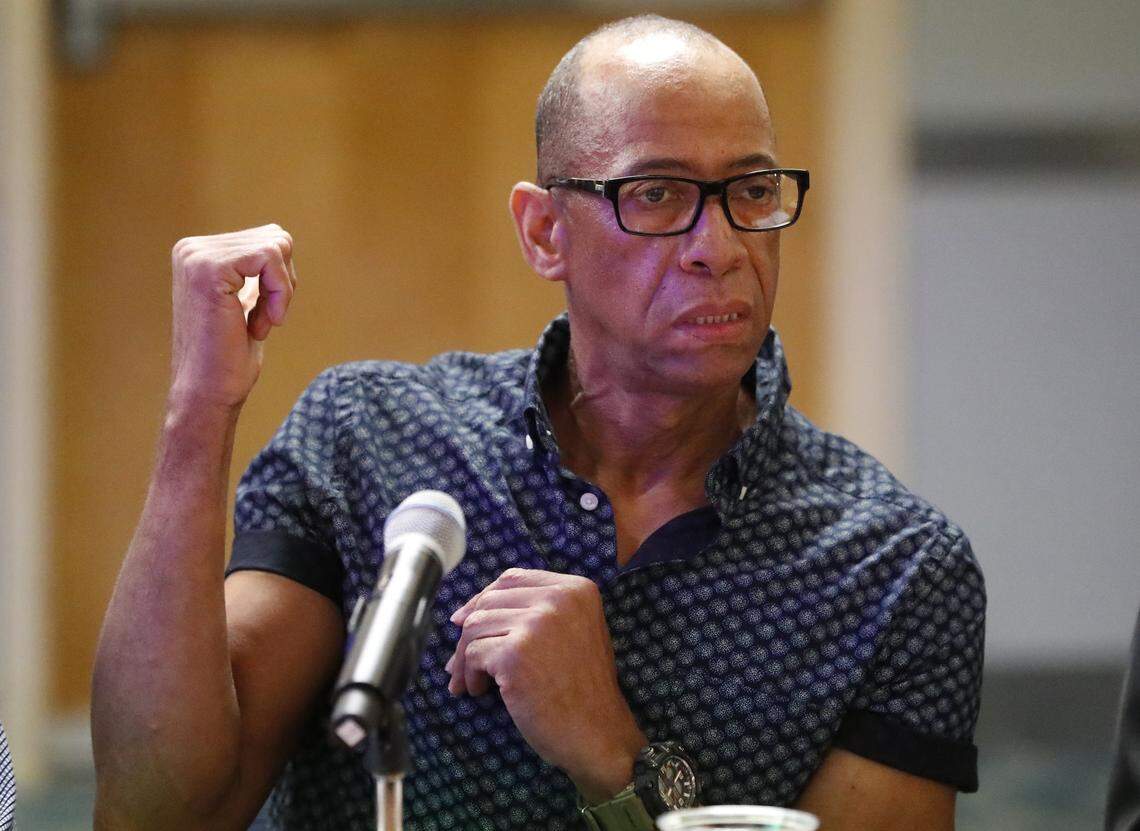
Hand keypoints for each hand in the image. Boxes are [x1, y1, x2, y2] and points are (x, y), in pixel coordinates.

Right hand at [168, 224, 296, 412]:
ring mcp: (196, 256)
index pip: (267, 240)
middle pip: (277, 238)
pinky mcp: (209, 269)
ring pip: (277, 246)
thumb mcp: (244, 300)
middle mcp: (191, 248)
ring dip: (281, 292)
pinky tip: (261, 324)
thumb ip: (252, 271)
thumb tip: (279, 239)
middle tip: (263, 321)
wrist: (207, 393)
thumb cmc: (228, 358)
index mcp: (196, 253)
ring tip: (258, 324)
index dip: (280, 281)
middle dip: (283, 284)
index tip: (262, 317)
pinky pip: (271, 257)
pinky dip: (280, 292)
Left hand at [447, 568, 645, 802]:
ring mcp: (537, 624)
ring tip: (473, 682)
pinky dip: (469, 675)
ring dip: (465, 657)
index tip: (465, 619)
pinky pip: (473, 654)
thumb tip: (464, 614)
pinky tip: (481, 691)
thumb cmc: (581, 689)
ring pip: (475, 625)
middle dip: (469, 632)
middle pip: (490, 601)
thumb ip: (534, 612)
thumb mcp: (572, 632)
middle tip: (460, 663)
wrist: (598, 733)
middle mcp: (559, 598)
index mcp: (575, 589)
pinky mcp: (516, 654)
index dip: (483, 598)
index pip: (513, 579)